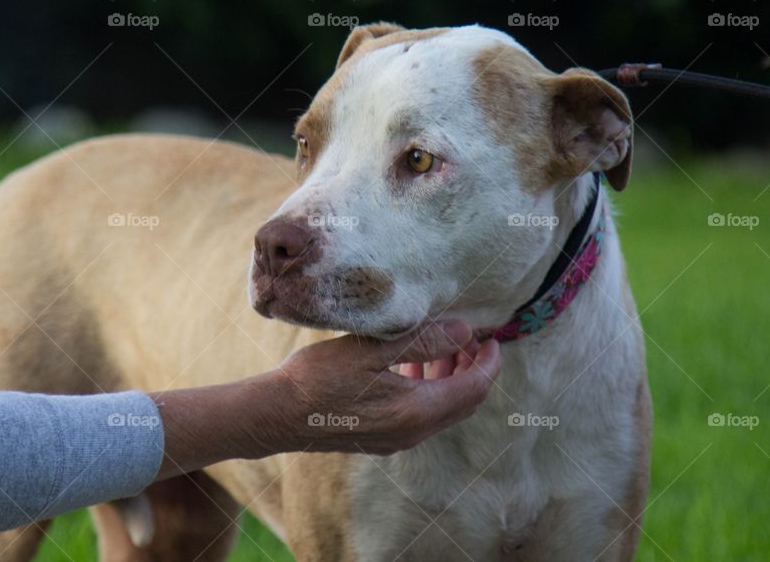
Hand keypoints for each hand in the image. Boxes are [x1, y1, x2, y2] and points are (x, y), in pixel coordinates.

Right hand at [277, 320, 501, 454]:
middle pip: (464, 402)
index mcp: (416, 411)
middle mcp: (413, 432)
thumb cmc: (318, 378)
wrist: (276, 415)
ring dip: (450, 378)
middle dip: (473, 368)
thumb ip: (421, 341)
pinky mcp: (381, 439)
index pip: (474, 388)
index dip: (490, 361)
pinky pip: (420, 415)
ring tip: (442, 345)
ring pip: (442, 410)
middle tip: (470, 337)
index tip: (493, 337)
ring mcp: (396, 439)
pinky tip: (409, 365)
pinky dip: (428, 389)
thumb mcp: (371, 350)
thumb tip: (464, 331)